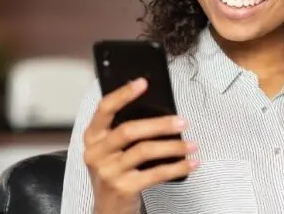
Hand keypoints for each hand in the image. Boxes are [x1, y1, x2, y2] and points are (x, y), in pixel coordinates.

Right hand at [83, 78, 198, 213]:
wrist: (108, 211)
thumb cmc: (114, 174)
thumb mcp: (110, 151)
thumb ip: (122, 131)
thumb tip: (156, 112)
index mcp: (92, 138)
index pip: (104, 109)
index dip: (123, 94)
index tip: (142, 83)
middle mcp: (96, 153)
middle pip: (129, 130)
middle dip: (159, 124)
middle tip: (182, 122)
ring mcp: (109, 172)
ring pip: (144, 151)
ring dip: (173, 147)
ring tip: (191, 145)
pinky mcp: (124, 188)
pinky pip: (156, 173)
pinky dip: (177, 167)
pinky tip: (189, 163)